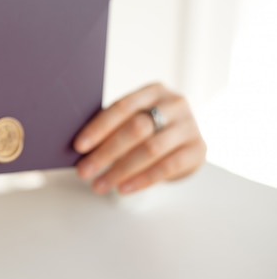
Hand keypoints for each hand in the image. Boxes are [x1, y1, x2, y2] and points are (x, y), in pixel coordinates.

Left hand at [73, 83, 206, 193]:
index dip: (99, 127)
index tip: (79, 146)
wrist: (183, 143)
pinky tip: (123, 188)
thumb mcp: (132, 120)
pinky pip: (168, 167)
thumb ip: (112, 127)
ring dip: (120, 170)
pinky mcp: (198, 149)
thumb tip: (79, 146)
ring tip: (100, 184)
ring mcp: (189, 126)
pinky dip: (142, 180)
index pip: (122, 107)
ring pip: (150, 150)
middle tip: (84, 171)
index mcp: (154, 90)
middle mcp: (174, 104)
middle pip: (136, 129)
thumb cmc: (149, 130)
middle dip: (106, 152)